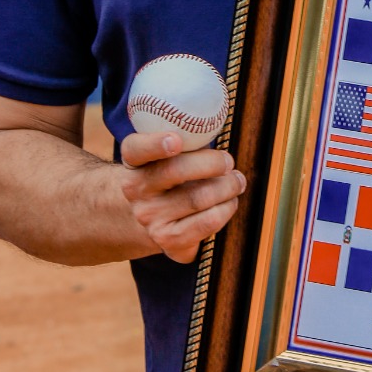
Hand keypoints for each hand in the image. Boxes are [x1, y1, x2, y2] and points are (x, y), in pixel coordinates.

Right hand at [120, 130, 246, 263]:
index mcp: (134, 162)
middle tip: (229, 162)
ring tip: (236, 181)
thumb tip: (218, 130)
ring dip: (227, 186)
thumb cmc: (170, 176)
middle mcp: (136, 190)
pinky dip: (226, 209)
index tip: (176, 141)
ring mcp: (149, 217)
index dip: (155, 144)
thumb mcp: (167, 155)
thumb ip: (185, 141)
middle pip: (176, 171)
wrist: (152, 216)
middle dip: (213, 163)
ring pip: (198, 198)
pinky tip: (229, 202)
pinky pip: (207, 223)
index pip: (136, 149)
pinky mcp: (168, 240)